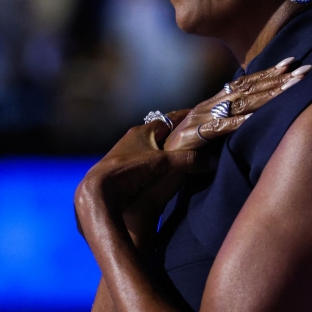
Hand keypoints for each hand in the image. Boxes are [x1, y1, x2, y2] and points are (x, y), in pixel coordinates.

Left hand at [75, 115, 201, 244]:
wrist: (99, 192)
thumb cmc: (130, 170)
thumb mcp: (163, 163)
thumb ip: (188, 160)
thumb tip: (213, 161)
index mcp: (143, 130)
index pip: (171, 119)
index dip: (187, 120)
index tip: (202, 120)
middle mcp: (134, 138)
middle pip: (163, 134)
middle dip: (178, 137)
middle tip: (197, 142)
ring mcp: (127, 154)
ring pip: (154, 149)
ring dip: (167, 153)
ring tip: (185, 159)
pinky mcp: (123, 169)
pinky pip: (147, 162)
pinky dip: (157, 165)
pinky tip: (165, 174)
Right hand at [164, 57, 310, 150]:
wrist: (157, 160)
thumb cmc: (188, 147)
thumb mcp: (214, 131)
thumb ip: (231, 121)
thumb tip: (255, 117)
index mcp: (216, 101)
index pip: (246, 81)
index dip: (269, 72)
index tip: (292, 62)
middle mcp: (211, 104)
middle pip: (250, 87)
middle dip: (279, 78)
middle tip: (305, 70)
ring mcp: (204, 117)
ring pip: (242, 102)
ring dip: (269, 94)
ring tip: (292, 87)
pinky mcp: (196, 134)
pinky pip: (223, 127)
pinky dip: (241, 121)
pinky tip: (259, 117)